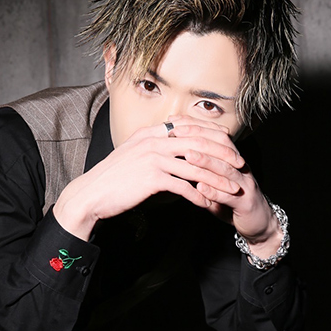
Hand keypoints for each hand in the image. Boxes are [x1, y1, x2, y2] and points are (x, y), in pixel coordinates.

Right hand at [53, 116, 245, 240]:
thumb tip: (171, 150)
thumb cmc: (112, 179)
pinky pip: (183, 186)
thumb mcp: (132, 155)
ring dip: (217, 179)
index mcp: (150, 133)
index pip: (189, 127)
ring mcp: (152, 158)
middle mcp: (153, 141)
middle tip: (240, 164)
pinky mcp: (151, 178)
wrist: (91, 194)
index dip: (213, 133)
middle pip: (198, 143)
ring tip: (232, 188)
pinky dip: (199, 196)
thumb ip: (152, 148)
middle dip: (223, 154)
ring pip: (196, 166)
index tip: (230, 142)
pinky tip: (208, 203)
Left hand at [168, 115, 282, 259]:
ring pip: (225, 169)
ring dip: (205, 162)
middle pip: (221, 147)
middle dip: (197, 139)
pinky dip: (214, 191)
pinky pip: (230, 196)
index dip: (196, 129)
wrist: (259, 224)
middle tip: (177, 134)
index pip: (215, 137)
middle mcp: (241, 169)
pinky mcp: (246, 204)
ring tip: (187, 156)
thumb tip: (175, 160)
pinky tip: (200, 188)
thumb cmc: (232, 203)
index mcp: (232, 160)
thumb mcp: (216, 184)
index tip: (174, 125)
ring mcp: (245, 185)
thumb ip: (199, 173)